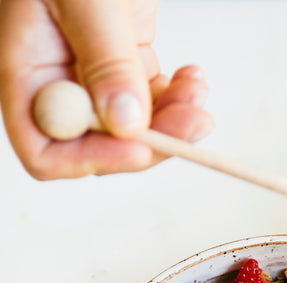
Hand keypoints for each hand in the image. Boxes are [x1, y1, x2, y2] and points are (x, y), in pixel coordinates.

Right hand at [0, 0, 213, 178]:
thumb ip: (104, 58)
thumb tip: (125, 123)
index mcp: (25, 68)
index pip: (45, 148)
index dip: (91, 159)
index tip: (139, 147)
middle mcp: (56, 78)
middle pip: (100, 145)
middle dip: (150, 140)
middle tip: (193, 124)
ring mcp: (91, 69)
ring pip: (134, 127)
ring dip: (174, 121)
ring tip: (198, 93)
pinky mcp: (123, 56)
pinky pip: (152, 99)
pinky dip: (177, 98)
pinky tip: (194, 79)